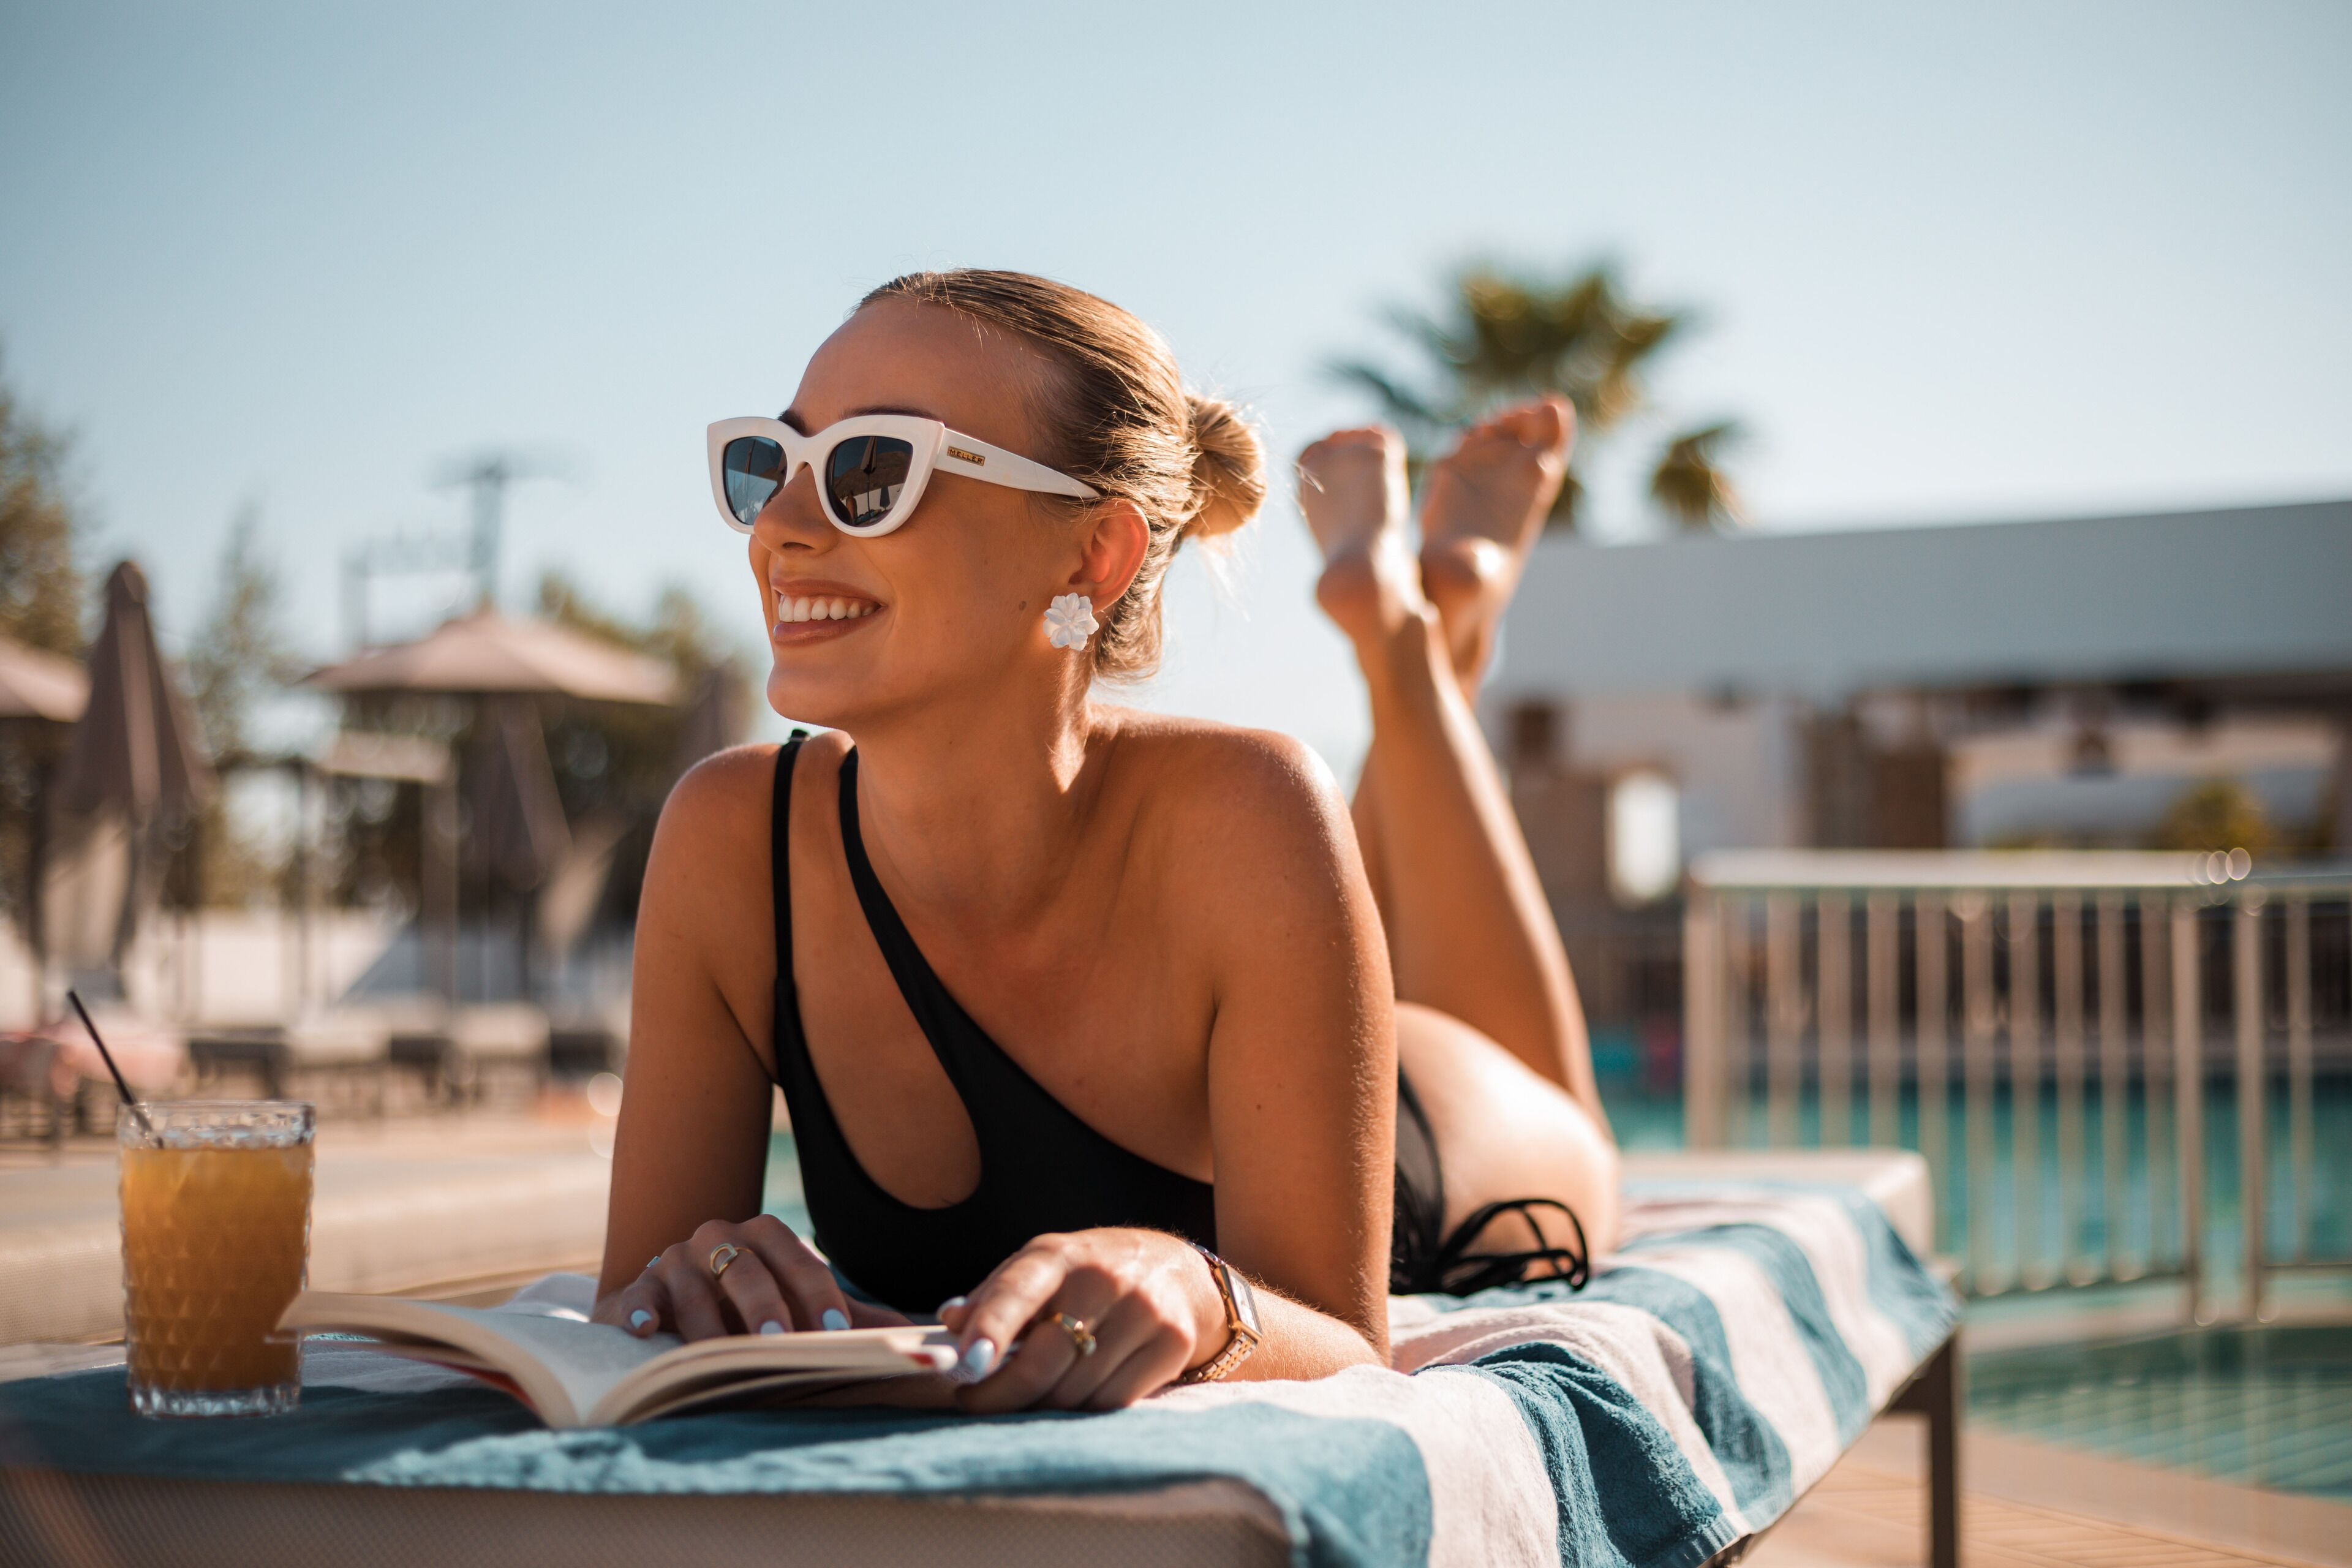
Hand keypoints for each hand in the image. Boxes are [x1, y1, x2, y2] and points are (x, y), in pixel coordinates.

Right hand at [594, 1215, 908, 1339]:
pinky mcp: (635, 1288)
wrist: (672, 1310)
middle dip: (765, 1305)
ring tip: (723, 1356)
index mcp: (764, 1238)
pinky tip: (644, 1329)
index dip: (819, 1293)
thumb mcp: (797, 1310)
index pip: (798, 1260)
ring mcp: (673, 1260)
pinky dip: (639, 1308)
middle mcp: (717, 1238)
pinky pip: (637, 1294)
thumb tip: (910, 1337)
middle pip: (746, 1268)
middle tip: (781, 1343)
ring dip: (708, 1323)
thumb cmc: (748, 1312)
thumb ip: (849, 1320)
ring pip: (693, 1287)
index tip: (836, 1332)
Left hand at [940, 1228, 1223, 1412]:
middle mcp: (1105, 1280)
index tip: (968, 1363)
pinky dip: (1082, 1409)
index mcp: (1060, 1255)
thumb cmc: (1088, 1274)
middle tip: (973, 1401)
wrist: (1175, 1271)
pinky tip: (1074, 1392)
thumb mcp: (1040, 1267)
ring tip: (1030, 1391)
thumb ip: (994, 1294)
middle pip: (1044, 1360)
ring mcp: (1144, 1312)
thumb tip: (950, 1322)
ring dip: (1040, 1404)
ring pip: (1074, 1391)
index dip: (992, 1327)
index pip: (1019, 1291)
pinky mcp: (1172, 1344)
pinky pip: (1110, 1402)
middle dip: (1000, 1393)